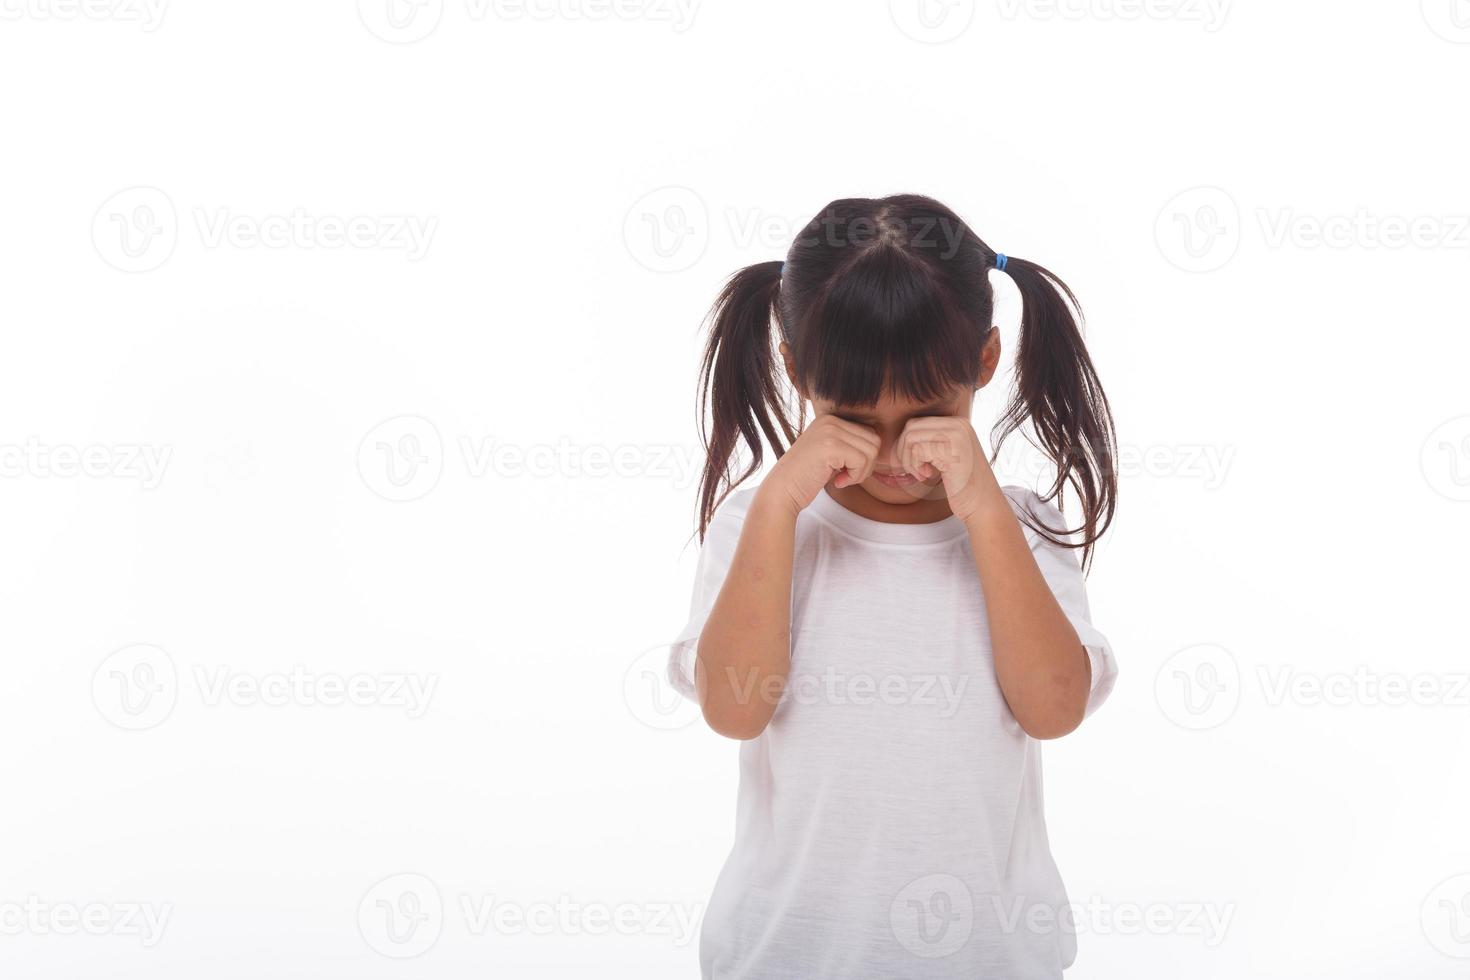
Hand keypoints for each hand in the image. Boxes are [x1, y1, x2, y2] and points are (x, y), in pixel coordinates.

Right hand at [765, 414, 880, 515]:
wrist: (782, 490)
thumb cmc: (807, 476)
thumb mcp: (830, 452)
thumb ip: (850, 443)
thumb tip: (879, 443)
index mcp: (831, 419)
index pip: (870, 433)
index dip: (865, 456)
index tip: (847, 469)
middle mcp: (831, 420)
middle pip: (874, 440)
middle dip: (866, 464)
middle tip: (848, 476)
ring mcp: (830, 431)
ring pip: (871, 451)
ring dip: (861, 472)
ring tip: (843, 479)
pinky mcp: (830, 446)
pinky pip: (861, 461)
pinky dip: (854, 477)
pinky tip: (837, 482)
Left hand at [895, 416, 999, 522]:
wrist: (984, 505)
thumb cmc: (962, 486)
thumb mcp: (947, 457)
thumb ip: (932, 442)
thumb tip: (902, 436)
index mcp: (958, 423)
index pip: (917, 423)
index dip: (906, 445)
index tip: (912, 464)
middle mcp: (958, 424)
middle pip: (911, 427)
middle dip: (903, 451)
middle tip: (912, 470)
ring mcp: (956, 435)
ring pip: (910, 438)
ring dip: (908, 460)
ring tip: (920, 474)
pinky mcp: (952, 449)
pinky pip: (917, 451)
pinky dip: (915, 466)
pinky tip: (927, 476)